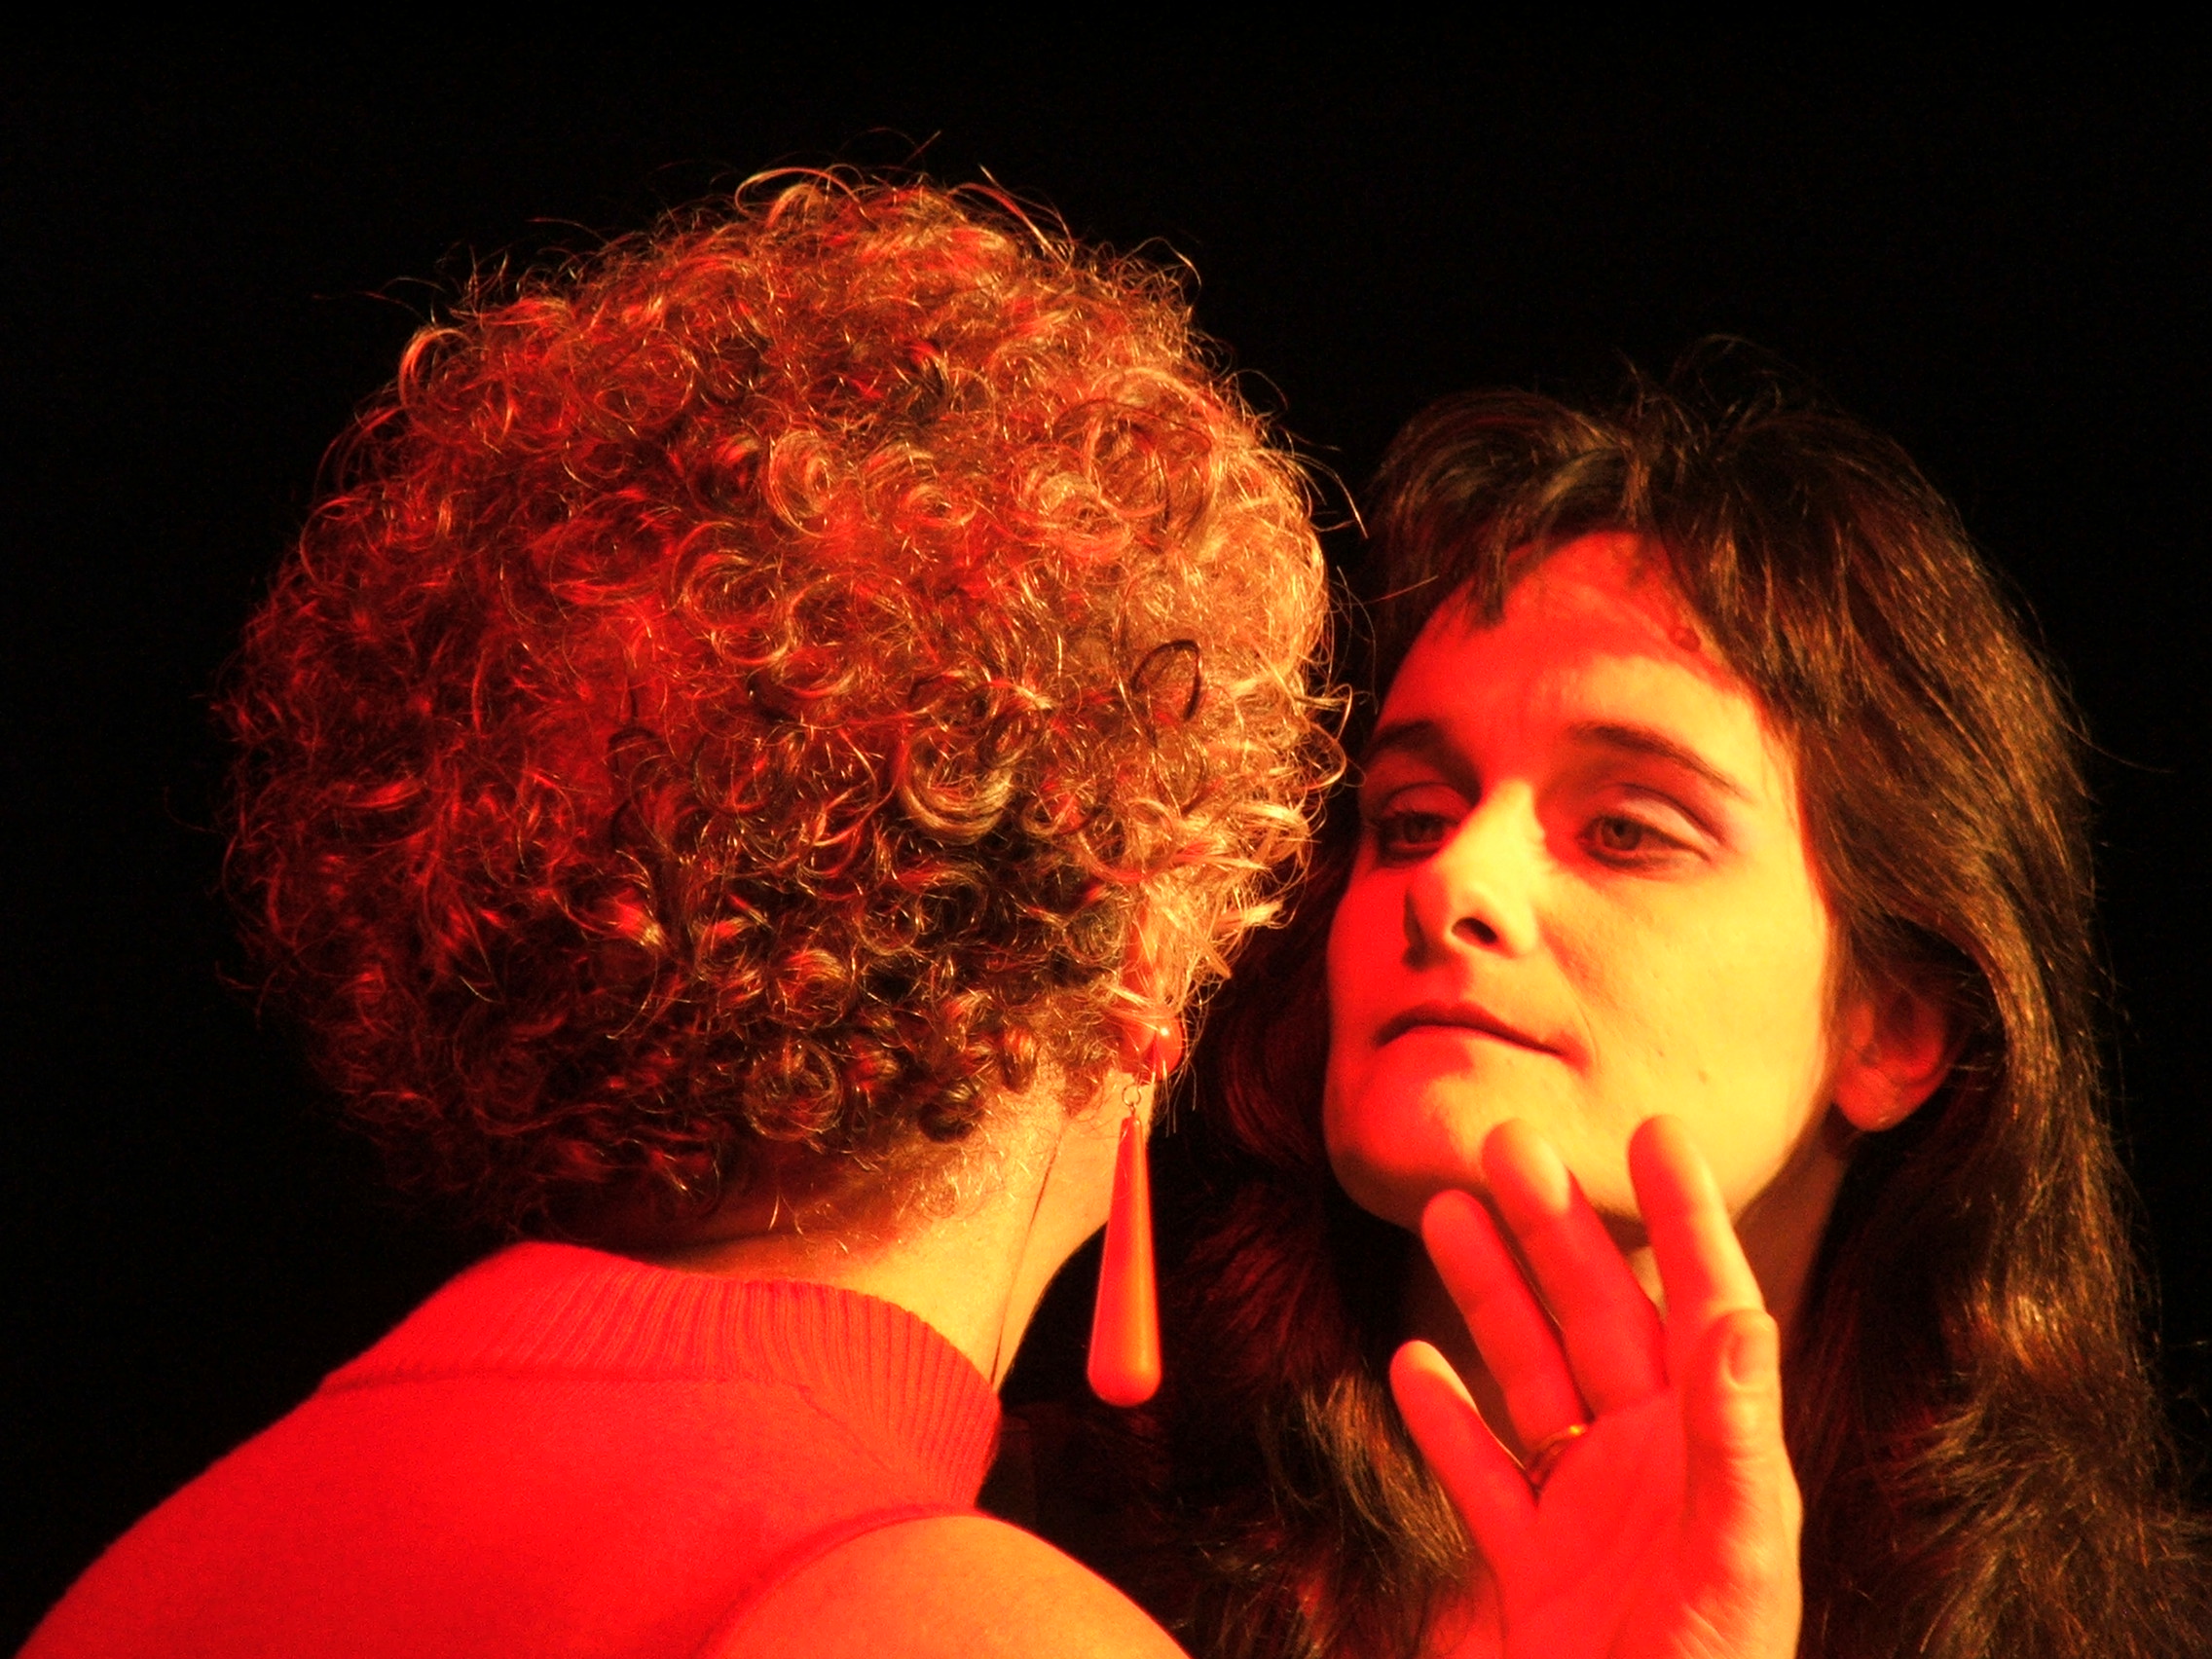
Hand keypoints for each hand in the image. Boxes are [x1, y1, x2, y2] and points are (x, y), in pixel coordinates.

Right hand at [1389, 1117, 1801, 1658]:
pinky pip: (1480, 1475)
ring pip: (1529, 1378)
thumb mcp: (1735, 1571)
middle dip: (1556, 1231)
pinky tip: (1411, 1364)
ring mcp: (1585, 1515)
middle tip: (1506, 1145)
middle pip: (1599, 1323)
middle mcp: (1652, 1470)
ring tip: (1445, 1215)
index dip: (1685, 1221)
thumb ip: (1737, 1449)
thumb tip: (1742, 1319)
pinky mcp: (1526, 1569)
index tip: (1656, 1133)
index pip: (1706, 1312)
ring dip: (1488, 1298)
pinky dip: (1445, 1420)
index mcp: (1717, 1459)